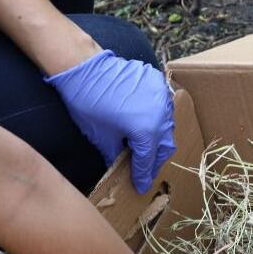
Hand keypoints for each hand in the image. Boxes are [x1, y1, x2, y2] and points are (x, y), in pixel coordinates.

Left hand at [45, 50, 174, 193]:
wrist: (85, 67)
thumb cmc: (88, 102)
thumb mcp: (101, 136)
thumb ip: (116, 155)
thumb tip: (120, 165)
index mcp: (146, 130)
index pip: (147, 159)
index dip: (143, 175)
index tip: (141, 186)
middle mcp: (160, 115)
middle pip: (164, 145)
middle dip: (155, 159)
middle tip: (145, 170)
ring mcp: (162, 97)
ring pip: (167, 126)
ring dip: (158, 139)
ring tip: (147, 148)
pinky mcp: (159, 83)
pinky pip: (164, 107)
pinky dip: (157, 118)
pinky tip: (147, 123)